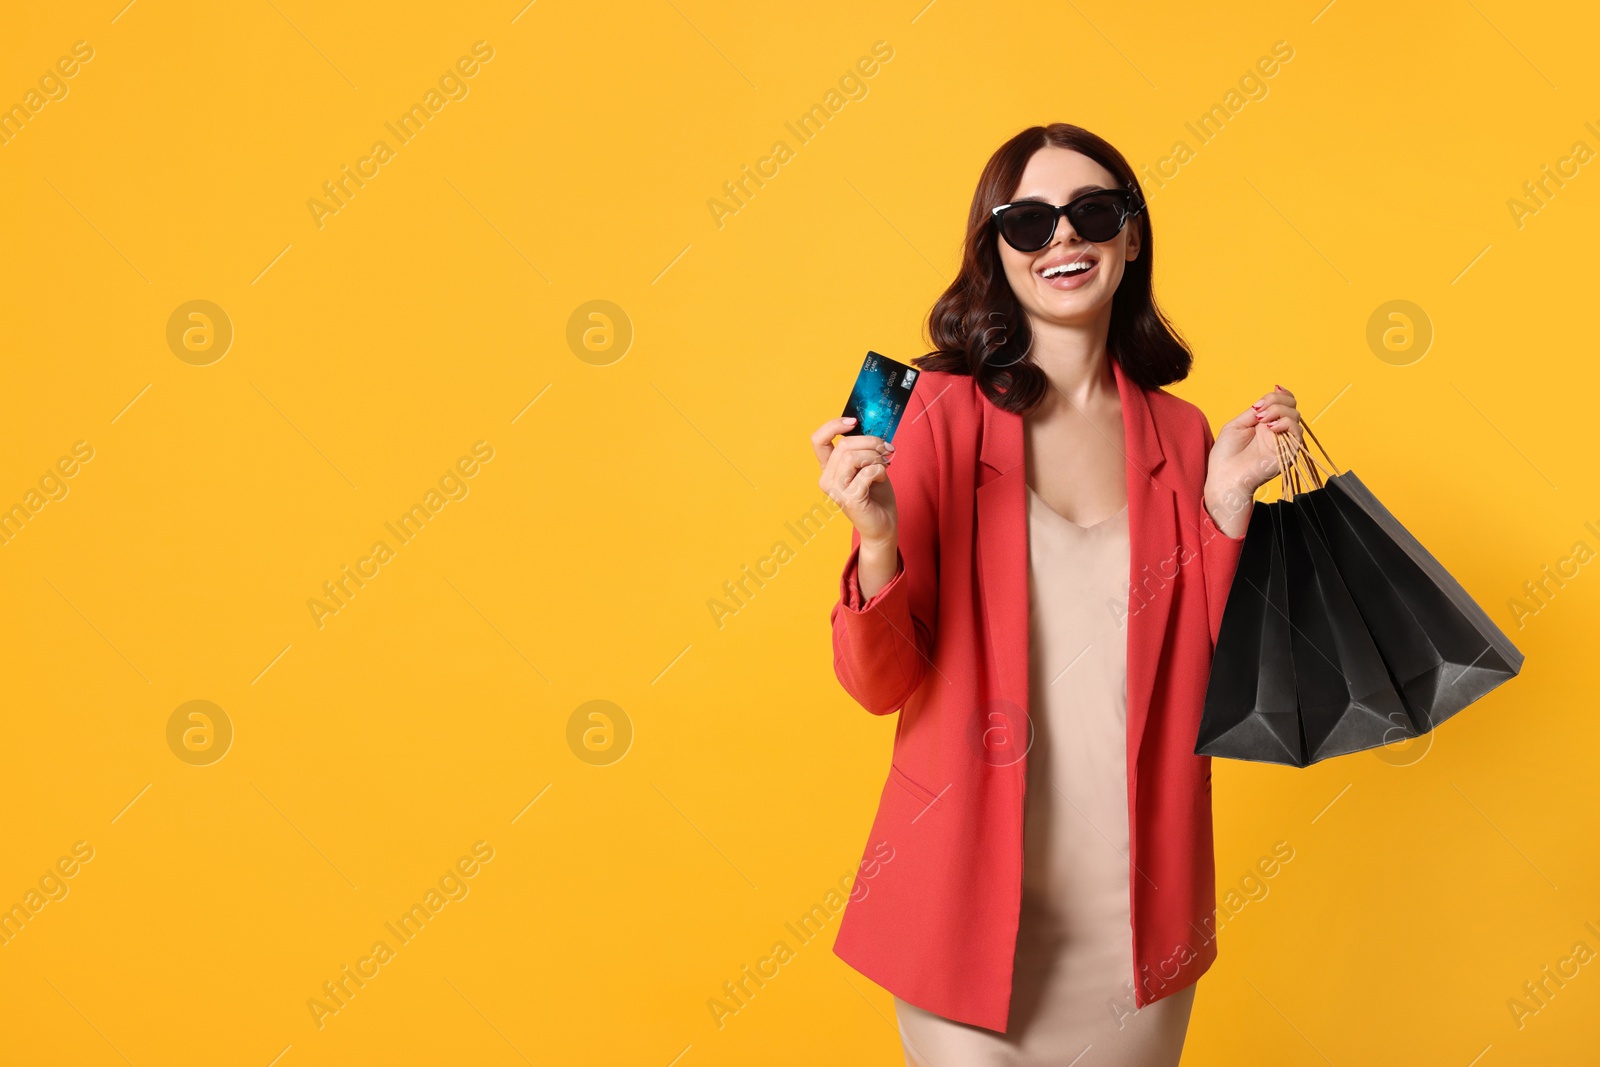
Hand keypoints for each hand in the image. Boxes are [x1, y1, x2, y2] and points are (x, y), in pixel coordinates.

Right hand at [811, 417, 897, 549]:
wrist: (884, 526)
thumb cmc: (876, 495)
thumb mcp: (868, 465)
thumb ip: (862, 449)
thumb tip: (870, 426)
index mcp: (829, 469)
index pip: (818, 440)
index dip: (834, 425)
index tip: (854, 421)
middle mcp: (827, 479)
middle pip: (844, 445)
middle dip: (871, 442)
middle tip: (887, 449)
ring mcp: (836, 490)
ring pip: (852, 457)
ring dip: (875, 456)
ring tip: (885, 464)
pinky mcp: (849, 499)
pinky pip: (867, 472)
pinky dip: (880, 470)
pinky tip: (882, 477)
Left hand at [1204, 384, 1303, 536]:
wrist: (1224, 477)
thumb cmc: (1226, 455)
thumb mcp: (1237, 424)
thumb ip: (1254, 412)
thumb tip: (1266, 399)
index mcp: (1265, 424)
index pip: (1283, 403)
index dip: (1279, 395)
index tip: (1265, 397)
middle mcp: (1276, 431)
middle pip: (1291, 406)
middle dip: (1276, 400)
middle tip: (1258, 411)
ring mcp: (1283, 441)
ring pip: (1295, 416)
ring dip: (1278, 411)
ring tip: (1261, 419)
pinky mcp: (1288, 453)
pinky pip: (1297, 433)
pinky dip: (1285, 424)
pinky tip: (1270, 428)